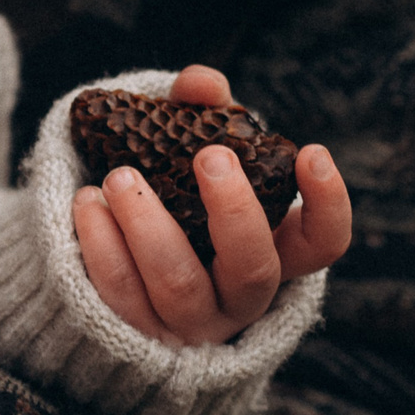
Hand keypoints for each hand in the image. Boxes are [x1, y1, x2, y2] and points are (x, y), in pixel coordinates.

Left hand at [71, 64, 352, 345]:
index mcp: (271, 250)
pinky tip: (86, 203)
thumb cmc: (168, 191)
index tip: (311, 150)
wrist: (107, 254)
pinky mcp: (137, 330)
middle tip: (209, 156)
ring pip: (179, 283)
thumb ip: (200, 110)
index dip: (328, 204)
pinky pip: (121, 293)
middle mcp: (240, 294)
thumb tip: (202, 84)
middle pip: (254, 267)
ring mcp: (191, 319)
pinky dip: (101, 244)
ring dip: (148, 225)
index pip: (323, 242)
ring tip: (118, 177)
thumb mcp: (187, 149)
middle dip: (233, 210)